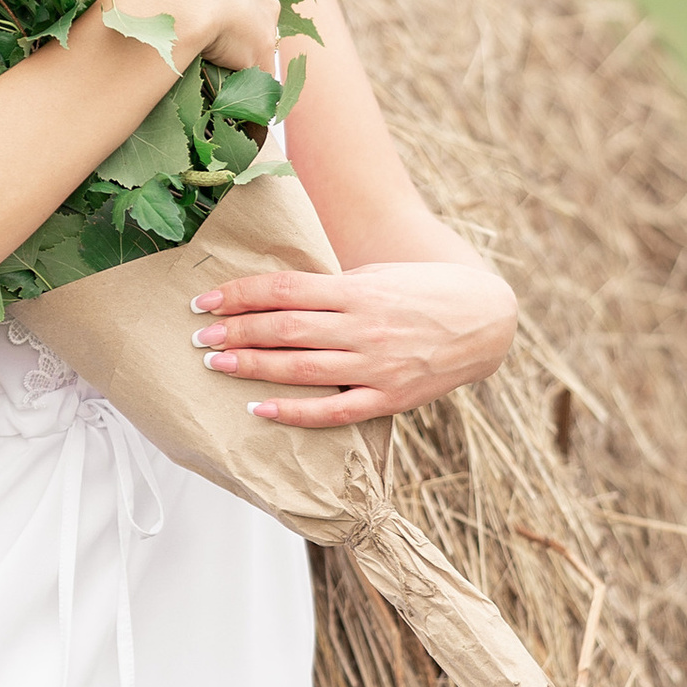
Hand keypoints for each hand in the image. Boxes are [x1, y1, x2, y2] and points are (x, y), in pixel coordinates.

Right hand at [123, 0, 281, 75]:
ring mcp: (265, 14)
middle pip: (256, 2)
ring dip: (240, 47)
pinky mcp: (261, 47)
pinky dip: (241, 74)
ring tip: (211, 59)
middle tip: (210, 34)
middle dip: (240, 18)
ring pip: (258, 34)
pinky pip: (254, 66)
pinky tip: (221, 80)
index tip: (203, 4)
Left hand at [188, 257, 516, 424]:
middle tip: (199, 335)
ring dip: (253, 366)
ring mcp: (377, 366)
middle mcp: (364, 327)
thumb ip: (332, 287)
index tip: (206, 300)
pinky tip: (260, 409)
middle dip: (236, 331)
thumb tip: (275, 293)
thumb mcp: (379, 274)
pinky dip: (294, 412)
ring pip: (301, 368)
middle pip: (285, 328)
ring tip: (216, 362)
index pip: (285, 289)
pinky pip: (334, 411)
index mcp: (359, 290)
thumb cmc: (425, 291)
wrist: (488, 320)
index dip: (240, 294)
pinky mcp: (391, 398)